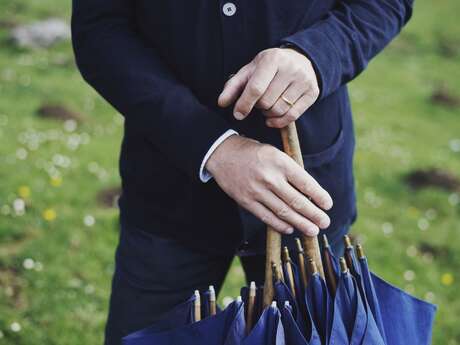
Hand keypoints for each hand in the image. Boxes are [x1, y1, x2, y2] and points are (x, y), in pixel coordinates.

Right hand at [206, 135, 331, 235]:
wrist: (222, 153)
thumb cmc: (253, 153)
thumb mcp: (275, 153)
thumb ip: (290, 171)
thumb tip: (309, 193)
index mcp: (279, 162)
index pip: (305, 183)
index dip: (319, 196)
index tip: (328, 205)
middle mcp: (269, 177)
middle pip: (296, 201)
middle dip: (314, 214)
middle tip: (325, 223)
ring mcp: (256, 191)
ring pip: (283, 212)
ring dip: (300, 223)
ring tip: (312, 230)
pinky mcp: (246, 201)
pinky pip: (266, 217)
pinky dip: (279, 225)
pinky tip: (290, 228)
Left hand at [218, 47, 319, 127]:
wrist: (300, 59)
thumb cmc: (269, 68)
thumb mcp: (249, 71)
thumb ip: (233, 86)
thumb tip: (221, 103)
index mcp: (272, 59)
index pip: (256, 88)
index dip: (244, 104)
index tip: (238, 114)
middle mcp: (291, 68)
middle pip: (267, 102)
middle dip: (258, 107)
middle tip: (259, 101)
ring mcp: (304, 80)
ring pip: (279, 110)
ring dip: (268, 114)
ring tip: (267, 105)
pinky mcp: (313, 92)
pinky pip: (292, 116)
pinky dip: (279, 122)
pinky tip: (272, 118)